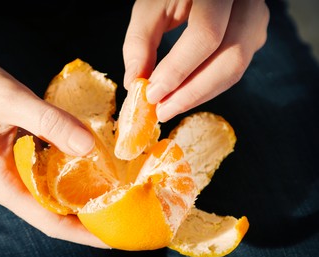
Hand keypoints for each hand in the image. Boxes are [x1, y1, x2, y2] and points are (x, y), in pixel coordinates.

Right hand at [0, 43, 105, 247]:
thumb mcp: (10, 100)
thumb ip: (50, 122)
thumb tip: (89, 147)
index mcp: (1, 182)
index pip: (48, 221)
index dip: (82, 234)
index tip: (111, 239)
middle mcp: (5, 182)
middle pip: (52, 210)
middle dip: (86, 216)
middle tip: (121, 213)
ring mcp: (7, 168)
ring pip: (49, 190)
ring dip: (78, 193)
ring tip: (111, 193)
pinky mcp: (11, 153)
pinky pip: (43, 170)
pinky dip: (66, 170)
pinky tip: (85, 161)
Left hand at [123, 0, 268, 121]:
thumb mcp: (150, 6)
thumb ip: (140, 41)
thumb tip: (135, 82)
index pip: (205, 35)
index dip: (178, 70)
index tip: (153, 94)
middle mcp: (246, 2)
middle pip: (230, 58)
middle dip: (193, 92)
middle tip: (163, 110)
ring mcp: (256, 18)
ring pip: (236, 67)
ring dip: (202, 94)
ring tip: (171, 107)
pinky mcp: (254, 33)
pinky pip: (235, 67)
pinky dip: (209, 86)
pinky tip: (186, 95)